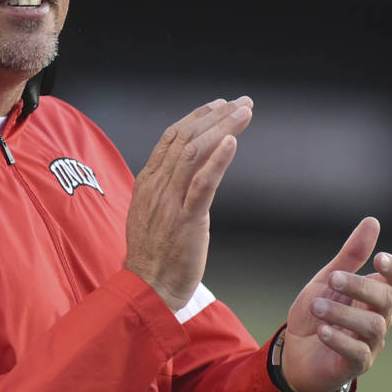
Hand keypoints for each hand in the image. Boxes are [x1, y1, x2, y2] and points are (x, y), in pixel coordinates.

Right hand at [125, 97, 253, 310]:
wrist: (147, 288)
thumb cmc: (153, 254)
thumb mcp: (152, 212)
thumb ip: (165, 189)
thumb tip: (184, 172)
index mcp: (149, 181)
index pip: (171, 137)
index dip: (196, 117)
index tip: (218, 104)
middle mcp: (157, 185)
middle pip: (186, 137)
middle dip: (216, 116)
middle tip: (241, 102)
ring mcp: (170, 202)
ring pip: (195, 153)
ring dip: (223, 128)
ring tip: (245, 113)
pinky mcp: (186, 220)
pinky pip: (201, 184)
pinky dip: (217, 160)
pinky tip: (231, 143)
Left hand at [281, 217, 391, 391]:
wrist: (294, 351)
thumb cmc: (317, 312)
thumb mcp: (327, 279)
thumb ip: (351, 255)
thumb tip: (373, 221)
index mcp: (373, 294)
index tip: (378, 258)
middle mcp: (378, 317)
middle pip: (386, 299)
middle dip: (359, 286)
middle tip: (331, 278)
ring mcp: (371, 343)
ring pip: (373, 326)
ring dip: (342, 313)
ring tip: (316, 306)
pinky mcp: (357, 365)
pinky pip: (359, 353)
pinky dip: (340, 340)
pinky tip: (322, 331)